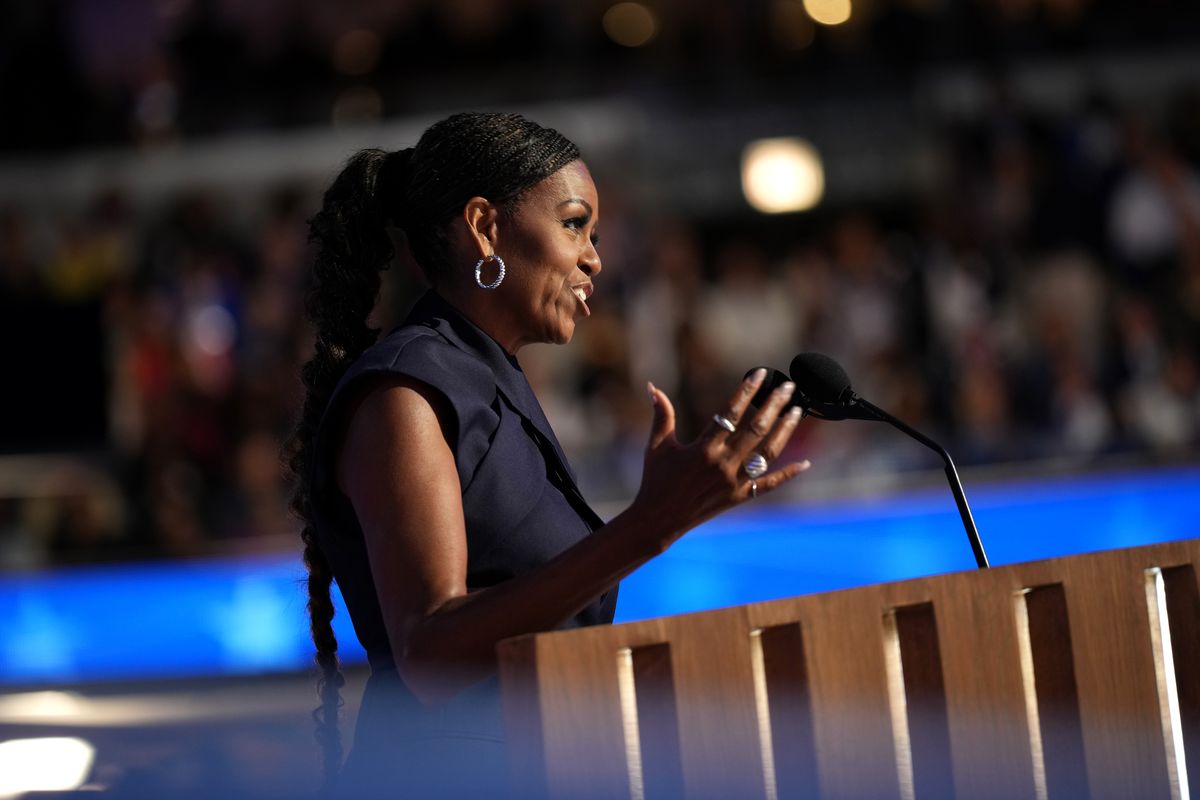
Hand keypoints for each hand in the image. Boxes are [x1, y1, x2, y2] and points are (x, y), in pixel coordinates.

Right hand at [630, 369, 810, 549]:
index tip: (761, 374)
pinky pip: (769, 484)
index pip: (731, 413)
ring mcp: (734, 482)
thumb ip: (661, 415)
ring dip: (785, 430)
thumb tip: (653, 387)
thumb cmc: (656, 480)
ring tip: (797, 411)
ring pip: (768, 453)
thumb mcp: (657, 446)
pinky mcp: (740, 497)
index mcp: (703, 448)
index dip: (747, 391)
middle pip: (756, 429)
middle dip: (774, 404)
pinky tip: (805, 463)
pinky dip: (788, 475)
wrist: (659, 520)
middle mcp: (723, 464)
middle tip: (788, 386)